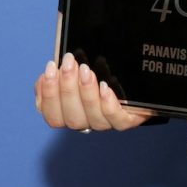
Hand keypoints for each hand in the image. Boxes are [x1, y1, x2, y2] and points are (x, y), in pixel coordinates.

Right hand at [35, 51, 154, 131]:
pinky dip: (108, 105)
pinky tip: (105, 88)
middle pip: (71, 117)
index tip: (50, 69)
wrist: (138, 83)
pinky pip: (117, 120)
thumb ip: (64, 71)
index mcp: (70, 112)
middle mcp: (87, 121)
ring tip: (86, 71)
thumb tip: (51, 68)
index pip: (52, 115)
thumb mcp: (80, 68)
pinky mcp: (127, 120)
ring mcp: (107, 122)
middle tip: (69, 63)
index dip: (48, 95)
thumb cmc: (104, 72)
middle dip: (66, 88)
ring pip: (92, 118)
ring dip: (86, 92)